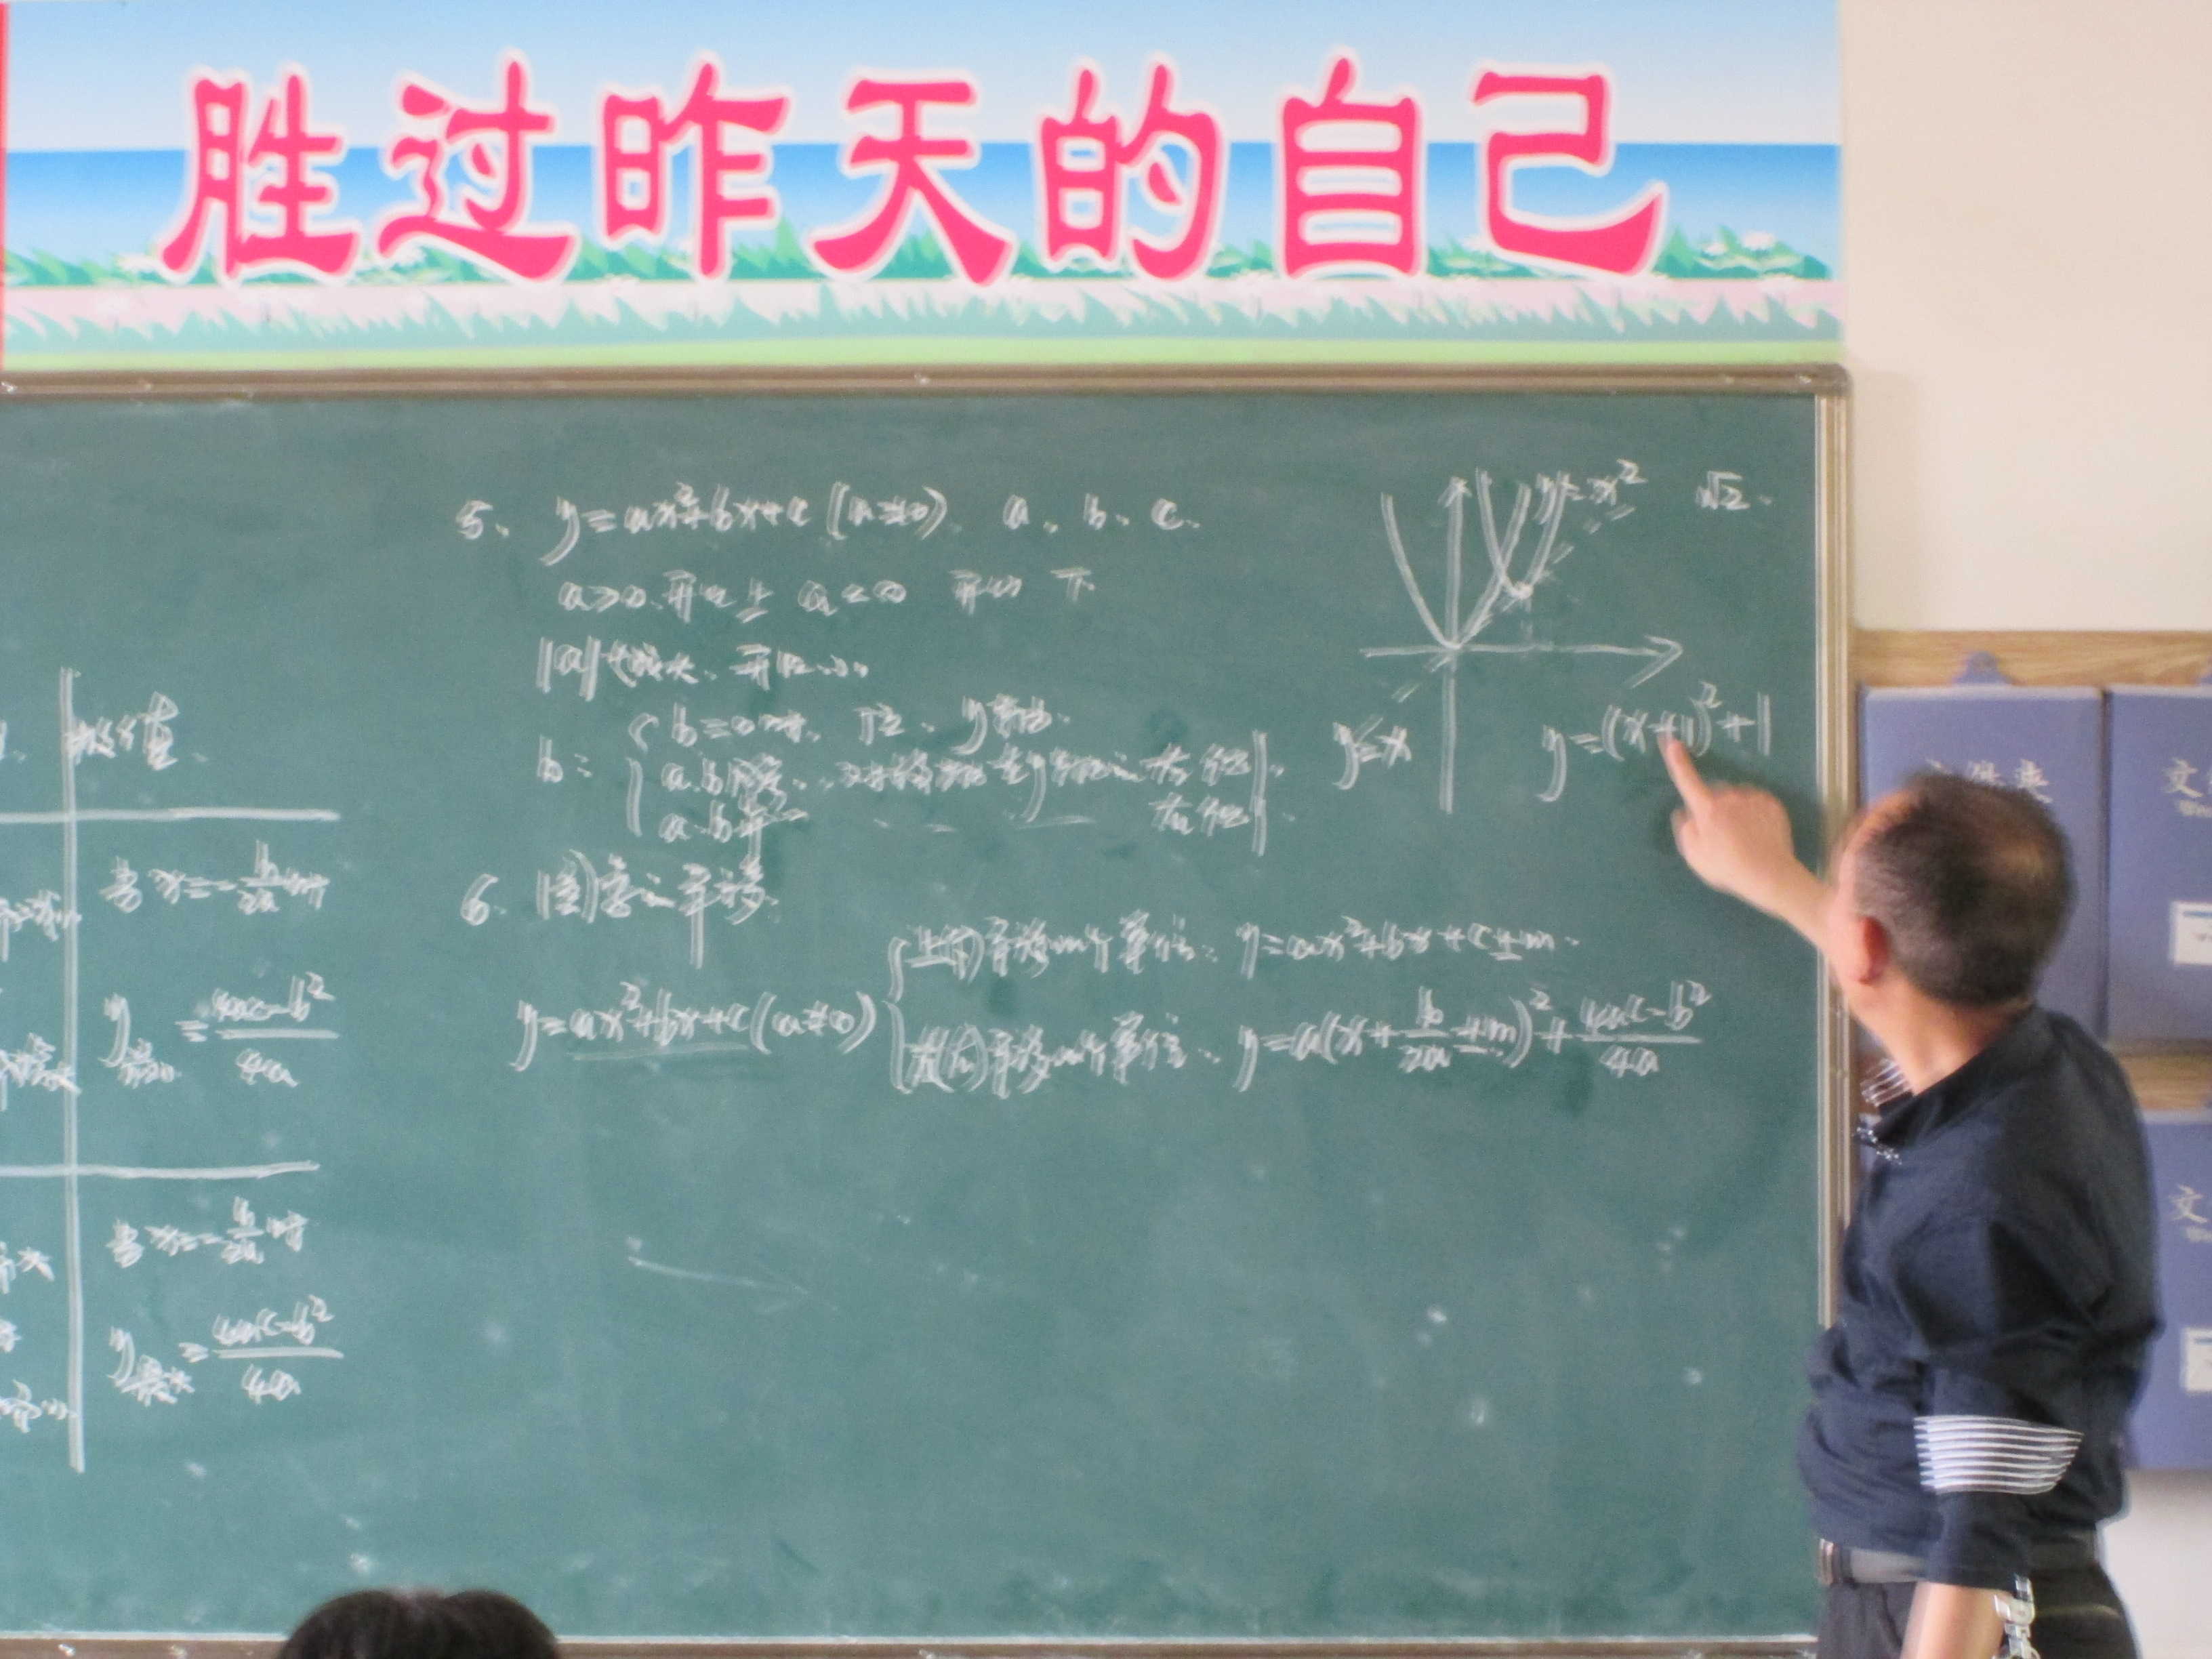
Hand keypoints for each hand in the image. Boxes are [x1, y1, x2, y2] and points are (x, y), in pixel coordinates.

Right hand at [1662, 738, 1829, 943]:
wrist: (1770, 874)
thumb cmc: (1727, 867)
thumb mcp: (1695, 856)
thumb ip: (1685, 830)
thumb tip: (1686, 812)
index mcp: (1707, 809)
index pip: (1687, 780)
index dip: (1678, 761)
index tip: (1672, 741)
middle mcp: (1729, 797)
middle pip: (1715, 793)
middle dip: (1714, 806)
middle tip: (1721, 835)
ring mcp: (1753, 798)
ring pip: (1737, 797)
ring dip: (1736, 810)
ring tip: (1743, 838)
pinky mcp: (1772, 804)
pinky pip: (1756, 802)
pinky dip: (1754, 814)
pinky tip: (1757, 834)